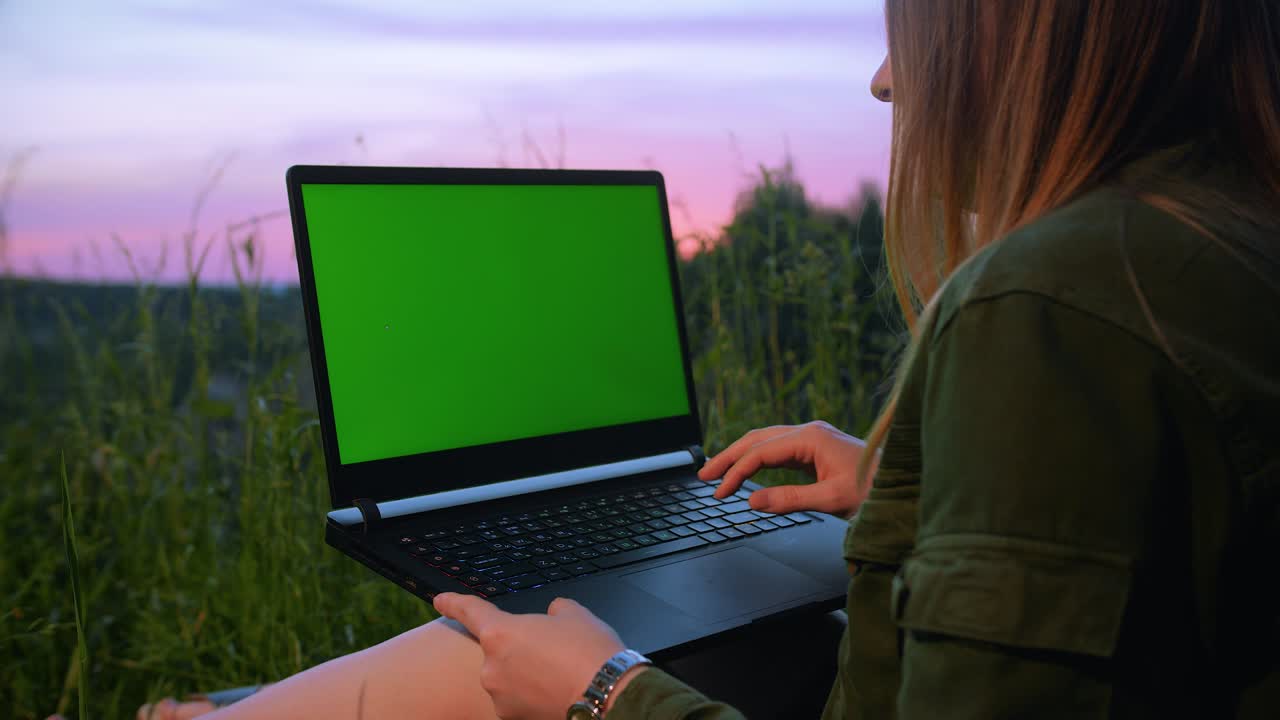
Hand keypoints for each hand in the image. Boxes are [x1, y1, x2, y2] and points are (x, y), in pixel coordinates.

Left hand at [434, 593, 631, 719]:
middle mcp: (492, 666)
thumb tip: (552, 616)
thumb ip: (553, 611)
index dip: (453, 603)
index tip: (440, 600)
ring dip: (526, 673)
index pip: (469, 611)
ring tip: (560, 673)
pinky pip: (518, 699)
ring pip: (509, 677)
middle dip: (520, 648)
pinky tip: (557, 691)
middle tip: (553, 650)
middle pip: (498, 650)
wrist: (606, 695)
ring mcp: (500, 696)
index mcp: (501, 633)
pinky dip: (532, 695)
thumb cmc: (589, 651)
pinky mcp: (512, 718)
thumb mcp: (573, 615)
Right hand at [698, 421, 875, 516]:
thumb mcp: (832, 500)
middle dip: (729, 456)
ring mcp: (813, 439)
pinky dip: (759, 459)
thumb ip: (790, 499)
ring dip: (741, 455)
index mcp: (811, 438)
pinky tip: (748, 470)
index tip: (719, 491)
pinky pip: (779, 450)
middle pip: (757, 439)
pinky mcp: (817, 449)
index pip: (761, 452)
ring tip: (718, 471)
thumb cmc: (876, 490)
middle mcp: (810, 432)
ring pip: (766, 442)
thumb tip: (753, 500)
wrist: (904, 484)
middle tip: (704, 475)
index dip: (736, 471)